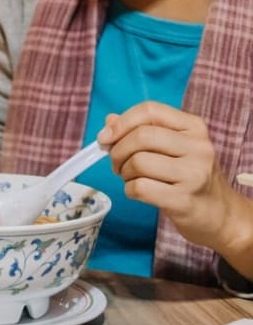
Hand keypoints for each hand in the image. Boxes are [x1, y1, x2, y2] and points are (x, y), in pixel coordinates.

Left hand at [99, 101, 250, 251]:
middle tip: (117, 164)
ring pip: (138, 162)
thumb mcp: (172, 147)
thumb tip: (109, 121)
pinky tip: (138, 191)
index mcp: (193, 127)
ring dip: (124, 172)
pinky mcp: (184, 200)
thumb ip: (141, 130)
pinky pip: (140, 188)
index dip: (121, 122)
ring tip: (131, 178)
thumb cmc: (188, 176)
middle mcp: (198, 147)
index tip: (106, 137)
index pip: (150, 110)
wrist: (219, 214)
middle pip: (141, 136)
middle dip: (118, 151)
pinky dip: (129, 190)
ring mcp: (194, 174)